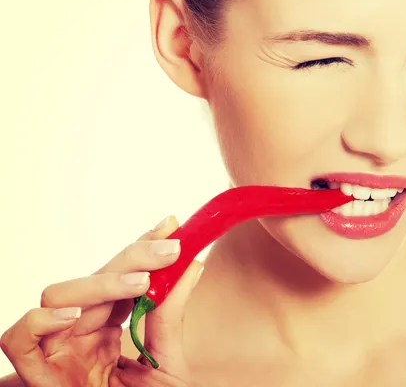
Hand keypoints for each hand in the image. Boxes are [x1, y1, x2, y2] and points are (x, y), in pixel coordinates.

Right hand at [0, 216, 202, 386]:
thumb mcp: (167, 363)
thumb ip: (172, 316)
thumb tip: (193, 266)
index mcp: (111, 328)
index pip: (123, 277)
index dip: (142, 248)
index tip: (171, 226)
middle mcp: (81, 333)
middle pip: (94, 279)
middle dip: (132, 257)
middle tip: (169, 247)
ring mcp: (57, 350)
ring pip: (59, 295)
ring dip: (99, 283)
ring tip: (139, 282)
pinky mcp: (37, 373)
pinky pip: (20, 338)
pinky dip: (41, 320)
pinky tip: (77, 317)